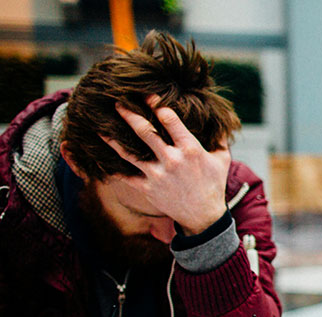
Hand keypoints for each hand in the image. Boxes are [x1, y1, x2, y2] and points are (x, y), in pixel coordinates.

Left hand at [102, 95, 230, 234]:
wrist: (203, 217)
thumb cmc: (213, 185)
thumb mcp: (222, 159)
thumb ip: (219, 137)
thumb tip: (220, 117)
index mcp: (190, 149)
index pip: (169, 119)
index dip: (156, 104)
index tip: (146, 94)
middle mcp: (172, 160)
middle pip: (145, 132)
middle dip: (129, 114)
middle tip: (117, 102)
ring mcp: (157, 175)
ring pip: (129, 153)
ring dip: (113, 139)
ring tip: (100, 127)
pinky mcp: (148, 189)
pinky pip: (126, 176)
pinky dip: (112, 167)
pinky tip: (99, 158)